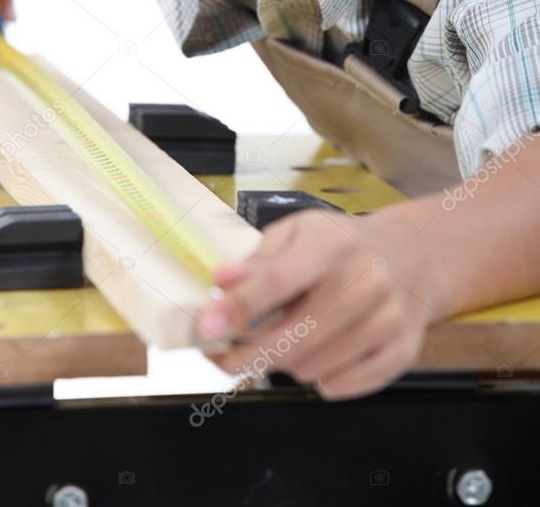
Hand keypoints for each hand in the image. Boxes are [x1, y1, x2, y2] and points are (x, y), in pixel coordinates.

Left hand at [198, 207, 434, 399]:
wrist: (412, 257)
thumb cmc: (343, 245)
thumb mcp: (299, 232)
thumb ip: (260, 258)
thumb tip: (223, 281)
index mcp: (332, 246)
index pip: (279, 280)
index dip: (239, 307)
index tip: (206, 327)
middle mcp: (366, 281)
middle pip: (294, 337)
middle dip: (247, 355)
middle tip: (224, 357)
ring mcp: (387, 319)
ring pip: (312, 368)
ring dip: (285, 365)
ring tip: (286, 342)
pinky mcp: (401, 352)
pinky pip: (342, 387)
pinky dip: (319, 379)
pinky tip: (320, 354)